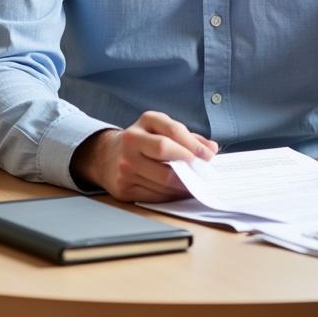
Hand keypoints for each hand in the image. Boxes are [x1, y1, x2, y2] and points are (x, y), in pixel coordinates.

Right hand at [70, 110, 218, 201]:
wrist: (105, 156)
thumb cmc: (144, 140)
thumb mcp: (163, 129)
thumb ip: (189, 137)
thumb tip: (212, 149)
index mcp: (146, 121)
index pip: (173, 131)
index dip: (193, 145)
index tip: (208, 156)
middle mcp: (131, 141)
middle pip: (164, 152)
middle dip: (188, 164)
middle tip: (202, 171)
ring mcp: (125, 166)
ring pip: (161, 178)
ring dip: (183, 184)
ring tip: (195, 184)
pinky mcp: (123, 188)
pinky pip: (153, 195)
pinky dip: (170, 195)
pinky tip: (179, 191)